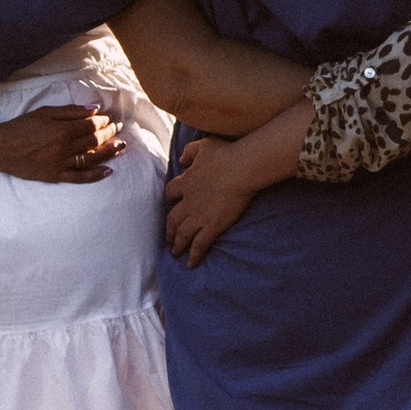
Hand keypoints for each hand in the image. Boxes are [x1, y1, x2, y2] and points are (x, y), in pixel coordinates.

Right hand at [0, 104, 122, 184]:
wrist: (0, 147)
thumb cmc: (21, 126)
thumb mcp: (45, 112)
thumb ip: (70, 111)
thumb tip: (94, 109)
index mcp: (61, 129)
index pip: (91, 125)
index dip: (103, 122)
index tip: (108, 119)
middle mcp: (63, 147)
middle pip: (94, 140)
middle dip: (109, 134)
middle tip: (117, 129)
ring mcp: (59, 163)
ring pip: (91, 158)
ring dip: (108, 152)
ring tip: (120, 147)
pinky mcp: (54, 176)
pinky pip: (79, 177)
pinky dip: (95, 175)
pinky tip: (108, 170)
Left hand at [163, 135, 260, 265]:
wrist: (242, 168)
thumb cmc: (226, 154)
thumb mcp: (204, 145)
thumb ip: (190, 151)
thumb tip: (181, 159)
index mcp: (186, 182)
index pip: (171, 192)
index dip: (170, 198)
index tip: (171, 203)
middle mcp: (188, 201)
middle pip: (172, 219)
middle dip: (169, 229)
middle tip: (168, 237)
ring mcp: (198, 215)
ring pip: (182, 234)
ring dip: (177, 244)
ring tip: (176, 252)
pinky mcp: (212, 226)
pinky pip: (199, 245)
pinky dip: (194, 255)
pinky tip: (191, 263)